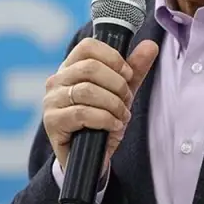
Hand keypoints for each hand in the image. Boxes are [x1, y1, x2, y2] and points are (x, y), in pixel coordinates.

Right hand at [43, 37, 158, 172]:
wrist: (90, 158)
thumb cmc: (102, 120)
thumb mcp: (121, 93)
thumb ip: (134, 70)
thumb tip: (151, 45)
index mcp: (71, 67)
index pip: (88, 46)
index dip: (113, 57)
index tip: (127, 74)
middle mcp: (57, 80)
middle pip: (89, 67)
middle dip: (116, 84)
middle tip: (127, 100)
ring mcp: (52, 100)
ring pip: (87, 91)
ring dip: (112, 104)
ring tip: (122, 116)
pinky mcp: (52, 121)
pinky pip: (81, 113)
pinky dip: (104, 119)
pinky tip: (113, 126)